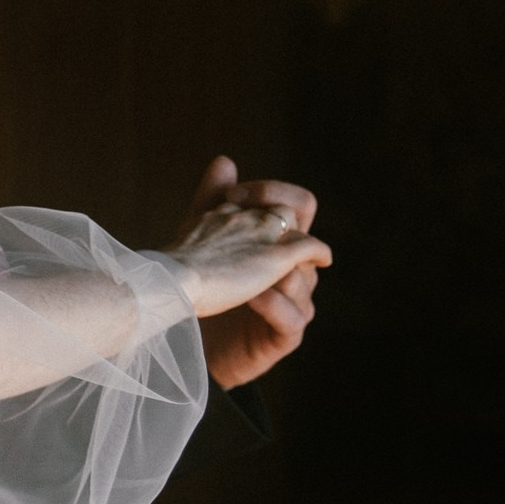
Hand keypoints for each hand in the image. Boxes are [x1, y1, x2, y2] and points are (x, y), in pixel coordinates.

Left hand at [168, 155, 328, 358]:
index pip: (300, 204)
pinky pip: (292, 315)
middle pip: (307, 236)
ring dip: (275, 268)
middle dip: (276, 226)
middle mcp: (294, 270)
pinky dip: (275, 303)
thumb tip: (224, 160)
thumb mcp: (206, 242)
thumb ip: (214, 203)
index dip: (272, 192)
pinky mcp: (286, 335)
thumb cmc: (209, 289)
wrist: (197, 343)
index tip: (231, 195)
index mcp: (281, 243)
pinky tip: (254, 295)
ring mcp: (295, 303)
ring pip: (302, 278)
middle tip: (238, 222)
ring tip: (248, 264)